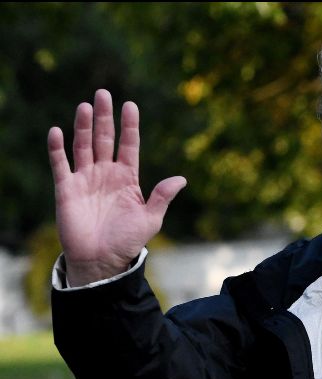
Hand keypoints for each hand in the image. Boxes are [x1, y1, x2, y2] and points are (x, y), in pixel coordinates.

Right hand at [48, 89, 186, 285]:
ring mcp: (86, 179)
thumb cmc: (128, 241)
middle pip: (105, 139)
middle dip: (104, 117)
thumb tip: (182, 179)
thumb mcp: (150, 219)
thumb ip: (162, 196)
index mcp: (128, 178)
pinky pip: (60, 164)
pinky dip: (58, 148)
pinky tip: (58, 131)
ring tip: (85, 106)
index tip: (130, 105)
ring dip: (82, 126)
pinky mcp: (66, 189)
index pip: (129, 145)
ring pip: (83, 146)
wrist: (102, 261)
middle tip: (103, 93)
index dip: (129, 126)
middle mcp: (106, 174)